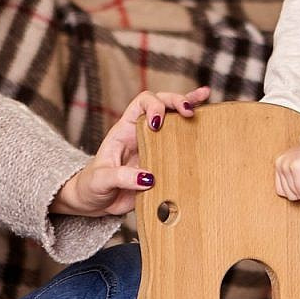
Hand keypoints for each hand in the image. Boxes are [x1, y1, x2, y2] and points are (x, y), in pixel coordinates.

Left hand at [54, 85, 212, 217]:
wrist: (95, 202)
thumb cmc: (93, 187)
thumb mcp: (101, 181)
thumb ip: (121, 177)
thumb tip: (149, 177)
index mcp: (124, 130)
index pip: (140, 104)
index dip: (153, 107)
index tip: (158, 124)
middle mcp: (141, 132)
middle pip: (160, 102)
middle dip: (175, 101)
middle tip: (187, 111)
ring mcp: (154, 144)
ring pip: (173, 116)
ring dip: (189, 103)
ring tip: (205, 96)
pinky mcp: (163, 160)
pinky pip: (179, 141)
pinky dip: (193, 127)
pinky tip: (206, 112)